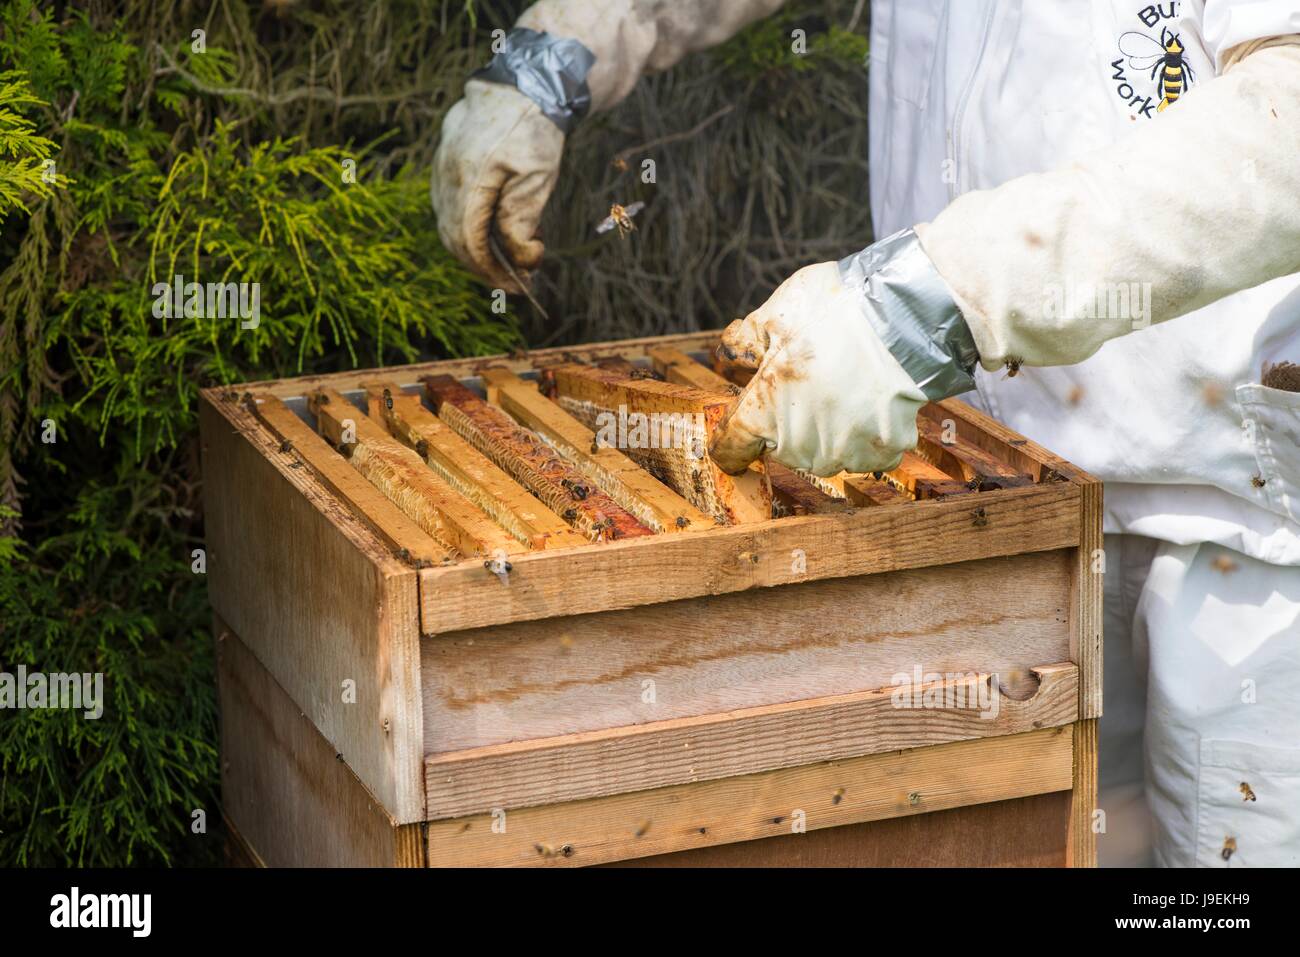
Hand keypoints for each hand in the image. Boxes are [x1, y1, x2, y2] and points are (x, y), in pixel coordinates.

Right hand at [432, 80, 563, 292]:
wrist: (522, 84)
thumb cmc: (534, 129)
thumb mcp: (538, 177)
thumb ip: (522, 220)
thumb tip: (520, 259)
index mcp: (467, 181)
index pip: (469, 242)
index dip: (492, 272)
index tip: (519, 287)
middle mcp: (445, 177)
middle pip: (454, 239)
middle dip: (485, 267)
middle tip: (516, 283)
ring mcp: (440, 169)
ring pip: (448, 225)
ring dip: (476, 251)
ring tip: (508, 264)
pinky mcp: (443, 165)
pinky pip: (448, 208)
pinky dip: (468, 230)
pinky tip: (494, 235)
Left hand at [709, 261, 927, 476]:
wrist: (902, 315)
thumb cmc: (833, 311)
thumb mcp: (774, 315)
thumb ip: (743, 343)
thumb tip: (727, 356)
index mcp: (762, 417)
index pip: (730, 450)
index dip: (730, 440)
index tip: (737, 433)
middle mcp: (799, 446)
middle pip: (781, 449)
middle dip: (785, 422)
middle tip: (807, 382)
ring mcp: (844, 452)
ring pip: (823, 453)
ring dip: (825, 431)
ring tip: (841, 388)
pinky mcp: (883, 452)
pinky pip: (865, 453)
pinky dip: (865, 434)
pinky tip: (868, 400)